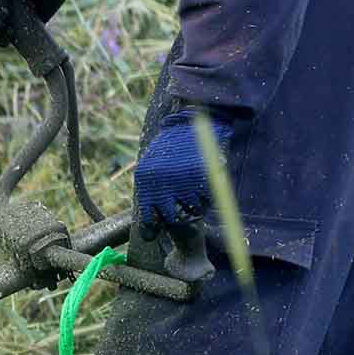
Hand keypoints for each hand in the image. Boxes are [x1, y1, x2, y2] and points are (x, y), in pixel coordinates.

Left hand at [132, 109, 242, 231]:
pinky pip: (207, 200)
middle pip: (172, 219)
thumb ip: (152, 188)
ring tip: (195, 190)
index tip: (157, 231)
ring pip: (193, 210)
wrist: (191, 123)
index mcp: (146, 181)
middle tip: (182, 209)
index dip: (154, 227)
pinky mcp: (201, 180)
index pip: (148, 217)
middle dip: (178, 217)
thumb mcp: (152, 164)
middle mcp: (162, 185)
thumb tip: (151, 222)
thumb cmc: (171, 145)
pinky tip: (204, 184)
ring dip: (196, 204)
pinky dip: (208, 196)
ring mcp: (182, 183)